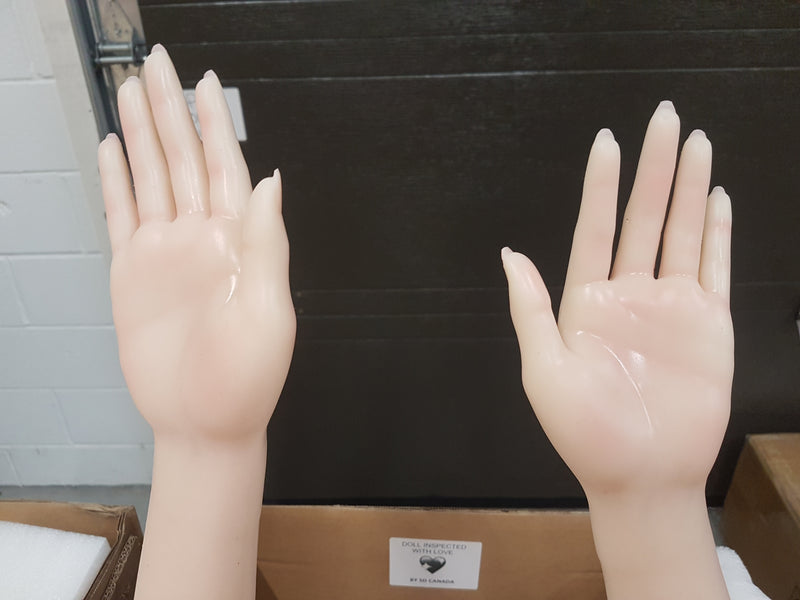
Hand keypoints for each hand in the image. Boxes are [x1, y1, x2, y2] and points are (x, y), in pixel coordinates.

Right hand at [98, 45, 294, 443]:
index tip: (202, 82)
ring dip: (140, 134)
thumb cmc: (246, 378)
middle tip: (155, 63)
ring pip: (149, 178)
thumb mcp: (269, 310)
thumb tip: (270, 180)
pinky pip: (121, 216)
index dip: (213, 123)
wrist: (205, 422)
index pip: (225, 167)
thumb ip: (265, 242)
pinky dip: (115, 183)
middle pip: (182, 159)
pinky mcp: (133, 273)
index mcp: (238, 241)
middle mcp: (201, 237)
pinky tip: (113, 151)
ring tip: (130, 92)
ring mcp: (165, 253)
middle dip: (170, 111)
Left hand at [502, 101, 732, 496]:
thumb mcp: (543, 369)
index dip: (601, 185)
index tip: (607, 141)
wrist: (640, 477)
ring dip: (689, 188)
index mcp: (585, 301)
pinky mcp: (708, 324)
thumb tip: (509, 253)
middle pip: (642, 219)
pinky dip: (718, 232)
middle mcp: (629, 294)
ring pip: (682, 232)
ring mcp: (671, 306)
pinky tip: (717, 197)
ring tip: (694, 143)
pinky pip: (715, 268)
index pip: (594, 229)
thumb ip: (530, 308)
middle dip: (653, 169)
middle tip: (664, 118)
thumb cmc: (584, 432)